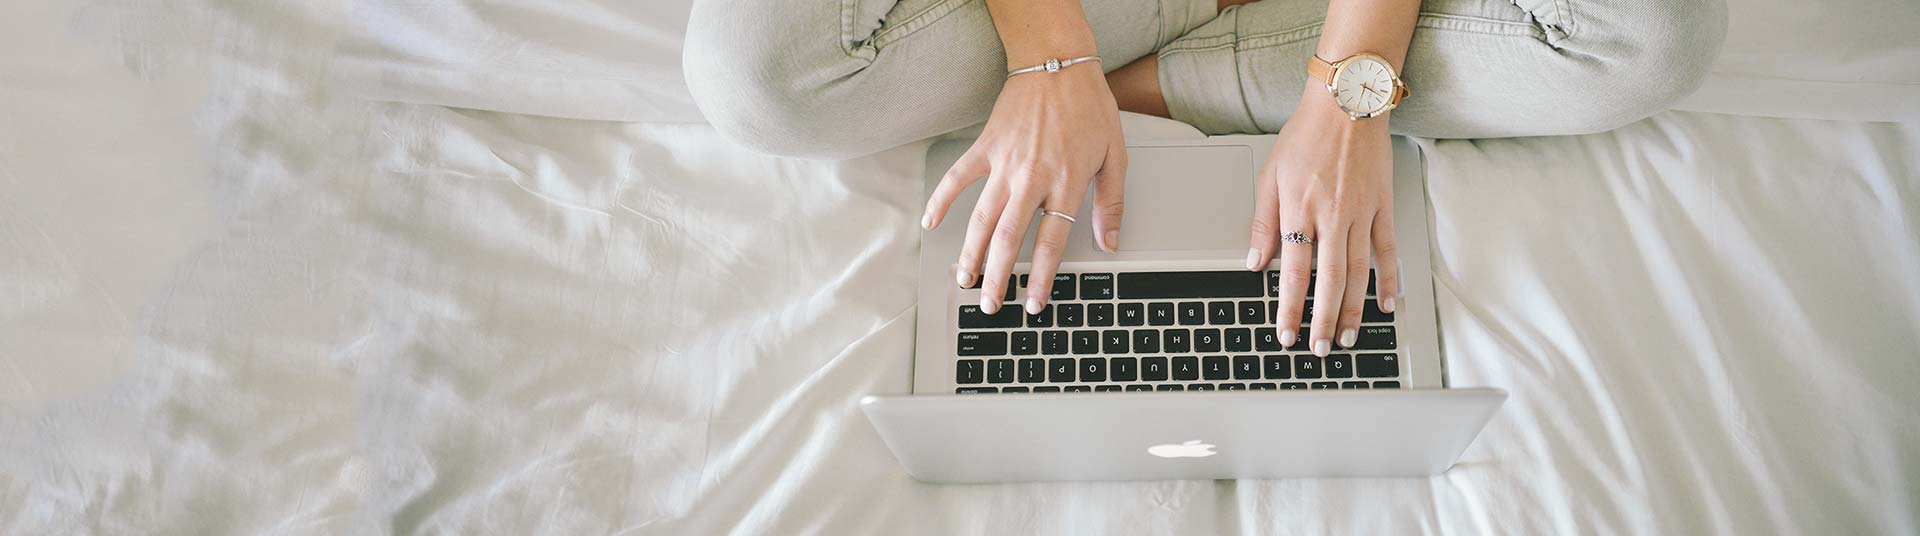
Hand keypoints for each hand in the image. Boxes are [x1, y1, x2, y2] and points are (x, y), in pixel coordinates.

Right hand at [922, 64, 1127, 314]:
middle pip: (1009, 239)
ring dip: (970, 253)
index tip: (1033, 304)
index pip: (1051, 242)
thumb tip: (1110, 241)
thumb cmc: (1089, 107)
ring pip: (982, 218)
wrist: (1058, 63)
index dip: (1041, 277)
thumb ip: (1111, 203)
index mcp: (1066, 183)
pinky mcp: (985, 147)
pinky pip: (958, 178)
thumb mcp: (1115, 155)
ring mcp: (1005, 163)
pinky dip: (942, 201)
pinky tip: (931, 223)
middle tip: (990, 305)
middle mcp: (1032, 178)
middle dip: (998, 277)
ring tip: (963, 280)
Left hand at [1247, 91, 1398, 355]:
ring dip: (1354, 309)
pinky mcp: (1383, 207)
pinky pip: (1387, 250)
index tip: (1286, 333)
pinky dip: (1388, 279)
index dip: (1289, 307)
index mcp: (1299, 210)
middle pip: (1328, 280)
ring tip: (1349, 337)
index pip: (1293, 271)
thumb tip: (1254, 262)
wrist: (1347, 103)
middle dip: (1324, 320)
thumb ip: (1263, 222)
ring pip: (1358, 272)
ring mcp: (1361, 213)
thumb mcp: (1270, 176)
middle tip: (1321, 348)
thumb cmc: (1306, 136)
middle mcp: (1332, 216)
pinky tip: (1386, 304)